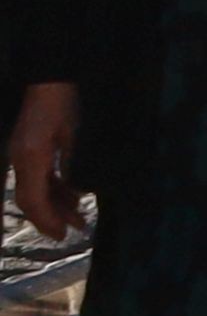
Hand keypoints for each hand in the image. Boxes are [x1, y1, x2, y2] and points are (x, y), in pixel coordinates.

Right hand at [7, 80, 74, 241]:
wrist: (48, 81)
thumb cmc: (62, 105)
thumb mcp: (72, 136)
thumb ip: (70, 165)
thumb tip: (74, 192)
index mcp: (31, 158)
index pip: (33, 198)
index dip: (46, 219)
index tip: (61, 234)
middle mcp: (20, 160)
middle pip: (30, 199)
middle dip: (50, 217)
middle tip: (72, 231)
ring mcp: (21, 156)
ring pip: (34, 190)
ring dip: (55, 204)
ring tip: (77, 217)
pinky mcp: (27, 151)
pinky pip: (38, 178)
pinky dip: (54, 189)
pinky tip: (73, 196)